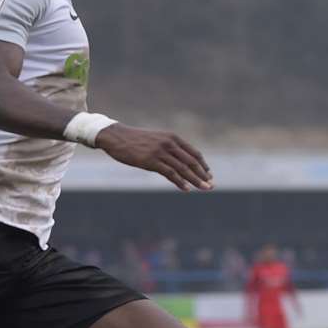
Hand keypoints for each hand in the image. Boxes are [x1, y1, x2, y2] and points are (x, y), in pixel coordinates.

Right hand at [93, 124, 212, 190]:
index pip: (193, 153)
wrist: (116, 137)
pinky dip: (180, 182)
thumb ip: (168, 148)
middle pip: (191, 162)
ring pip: (183, 169)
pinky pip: (170, 173)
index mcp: (172, 138)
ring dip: (195, 180)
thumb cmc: (135, 140)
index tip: (208, 174)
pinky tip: (186, 189)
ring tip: (204, 189)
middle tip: (211, 185)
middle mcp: (169, 143)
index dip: (202, 165)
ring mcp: (160, 152)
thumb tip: (178, 161)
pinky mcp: (151, 161)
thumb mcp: (156, 140)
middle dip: (202, 175)